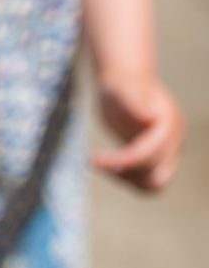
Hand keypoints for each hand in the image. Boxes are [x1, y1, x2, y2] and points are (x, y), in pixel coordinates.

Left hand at [93, 75, 183, 191]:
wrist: (126, 82)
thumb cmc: (122, 84)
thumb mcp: (122, 90)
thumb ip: (134, 104)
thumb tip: (149, 118)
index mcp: (168, 125)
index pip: (149, 155)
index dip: (123, 162)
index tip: (94, 160)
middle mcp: (173, 142)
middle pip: (157, 177)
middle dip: (127, 174)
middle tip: (97, 161)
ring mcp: (167, 151)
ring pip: (154, 185)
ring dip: (126, 180)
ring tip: (101, 161)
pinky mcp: (155, 157)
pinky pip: (145, 180)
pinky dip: (127, 178)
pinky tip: (107, 163)